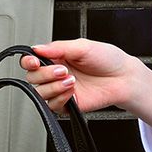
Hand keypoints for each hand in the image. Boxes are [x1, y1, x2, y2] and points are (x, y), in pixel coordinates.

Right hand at [20, 39, 136, 113]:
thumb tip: (37, 48)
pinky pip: (53, 105)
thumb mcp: (82, 46)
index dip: (28, 62)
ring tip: (71, 80)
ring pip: (40, 93)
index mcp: (57, 58)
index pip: (32, 61)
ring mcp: (61, 90)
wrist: (123, 78)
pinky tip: (72, 91)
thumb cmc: (108, 60)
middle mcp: (56, 74)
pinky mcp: (68, 105)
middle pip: (32, 78)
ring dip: (53, 86)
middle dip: (45, 74)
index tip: (34, 61)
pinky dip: (60, 97)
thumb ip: (57, 47)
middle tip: (63, 70)